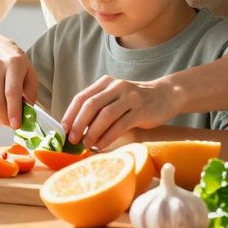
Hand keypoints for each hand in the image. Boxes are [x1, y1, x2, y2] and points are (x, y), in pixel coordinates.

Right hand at [0, 39, 36, 129]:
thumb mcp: (29, 71)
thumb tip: (28, 110)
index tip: (16, 125)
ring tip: (5, 115)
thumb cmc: (15, 63)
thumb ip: (31, 90)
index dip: (14, 111)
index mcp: (14, 63)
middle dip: (5, 118)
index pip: (12, 92)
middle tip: (11, 125)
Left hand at [62, 76, 177, 148]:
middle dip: (79, 124)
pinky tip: (101, 145)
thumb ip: (98, 108)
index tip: (63, 130)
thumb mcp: (114, 97)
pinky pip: (120, 125)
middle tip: (73, 139)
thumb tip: (75, 129)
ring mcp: (129, 97)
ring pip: (105, 115)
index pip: (82, 97)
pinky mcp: (140, 110)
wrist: (164, 95)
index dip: (70, 114)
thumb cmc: (134, 101)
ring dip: (93, 132)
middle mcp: (116, 86)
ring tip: (86, 144)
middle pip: (91, 105)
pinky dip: (108, 137)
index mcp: (105, 82)